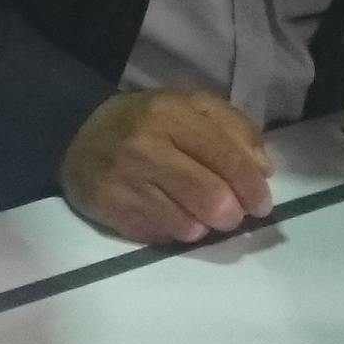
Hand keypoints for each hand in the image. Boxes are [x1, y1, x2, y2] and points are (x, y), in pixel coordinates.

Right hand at [61, 89, 273, 244]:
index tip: (262, 204)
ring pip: (189, 225)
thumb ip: (234, 130)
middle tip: (234, 215)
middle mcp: (147, 147)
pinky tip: (173, 216)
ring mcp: (127, 182)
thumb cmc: (148, 121)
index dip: (252, 187)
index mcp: (172, 114)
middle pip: (211, 198)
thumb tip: (264, 170)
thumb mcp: (192, 107)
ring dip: (205, 227)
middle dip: (233, 214)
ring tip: (201, 214)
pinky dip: (178, 232)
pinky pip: (163, 236)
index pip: (226, 158)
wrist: (79, 135)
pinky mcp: (112, 210)